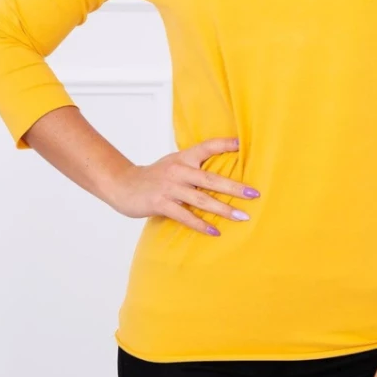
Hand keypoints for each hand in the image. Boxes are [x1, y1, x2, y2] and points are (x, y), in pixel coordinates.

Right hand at [106, 136, 259, 234]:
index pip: (207, 147)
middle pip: (211, 178)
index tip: (243, 145)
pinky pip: (185, 215)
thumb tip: (225, 170)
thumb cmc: (155, 176)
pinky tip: (215, 231)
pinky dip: (201, 225)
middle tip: (254, 193)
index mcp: (183, 157)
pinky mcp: (160, 203)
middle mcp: (178, 170)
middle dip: (235, 187)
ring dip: (224, 209)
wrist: (122, 185)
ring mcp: (169, 187)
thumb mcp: (174, 163)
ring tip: (242, 216)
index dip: (225, 144)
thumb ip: (195, 165)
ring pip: (201, 199)